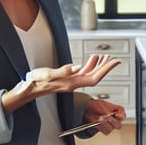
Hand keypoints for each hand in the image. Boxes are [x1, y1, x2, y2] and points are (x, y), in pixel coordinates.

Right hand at [2, 55, 120, 112]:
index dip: (106, 70)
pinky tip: (92, 59)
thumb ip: (62, 71)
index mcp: (72, 82)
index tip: (115, 62)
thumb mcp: (47, 74)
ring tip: (106, 57)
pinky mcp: (68, 78)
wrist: (30, 87)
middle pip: (96, 76)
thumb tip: (77, 67)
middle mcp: (74, 83)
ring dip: (99, 66)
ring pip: (90, 74)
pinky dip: (90, 65)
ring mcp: (72, 81)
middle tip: (115, 59)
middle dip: (107, 68)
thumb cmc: (36, 81)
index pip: (94, 77)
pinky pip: (83, 72)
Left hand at [83, 99, 125, 134]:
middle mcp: (114, 118)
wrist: (87, 110)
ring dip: (105, 125)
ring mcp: (110, 124)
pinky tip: (98, 124)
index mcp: (116, 110)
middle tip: (107, 118)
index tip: (116, 115)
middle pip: (118, 124)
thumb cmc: (95, 105)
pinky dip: (101, 128)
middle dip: (113, 122)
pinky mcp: (104, 128)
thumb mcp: (100, 104)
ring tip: (100, 119)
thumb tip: (108, 114)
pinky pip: (106, 131)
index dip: (121, 115)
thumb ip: (105, 110)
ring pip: (112, 128)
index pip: (122, 113)